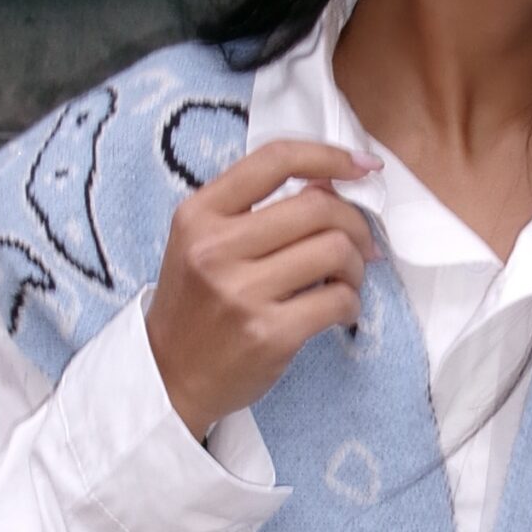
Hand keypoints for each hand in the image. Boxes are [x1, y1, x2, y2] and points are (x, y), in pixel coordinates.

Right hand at [146, 136, 382, 439]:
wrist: (168, 374)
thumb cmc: (195, 304)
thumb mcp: (203, 242)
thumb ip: (255, 209)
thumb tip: (329, 182)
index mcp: (199, 214)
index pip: (275, 161)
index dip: (330, 156)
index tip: (363, 167)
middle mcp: (216, 248)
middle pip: (317, 206)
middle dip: (354, 222)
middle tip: (361, 243)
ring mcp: (241, 292)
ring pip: (335, 250)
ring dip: (357, 264)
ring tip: (346, 279)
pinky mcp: (269, 334)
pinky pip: (338, 300)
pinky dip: (351, 303)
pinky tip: (339, 310)